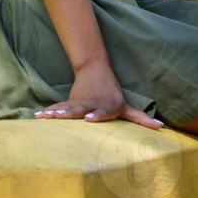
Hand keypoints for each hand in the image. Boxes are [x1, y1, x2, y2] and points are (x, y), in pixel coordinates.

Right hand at [33, 62, 164, 129]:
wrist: (95, 70)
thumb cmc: (113, 94)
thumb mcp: (127, 106)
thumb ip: (141, 118)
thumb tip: (161, 127)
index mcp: (108, 105)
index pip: (103, 111)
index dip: (97, 115)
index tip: (89, 119)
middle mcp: (92, 103)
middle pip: (81, 109)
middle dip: (71, 114)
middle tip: (61, 117)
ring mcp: (78, 102)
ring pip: (67, 108)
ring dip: (56, 113)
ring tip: (46, 117)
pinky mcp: (68, 102)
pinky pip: (56, 108)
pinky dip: (47, 113)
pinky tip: (36, 117)